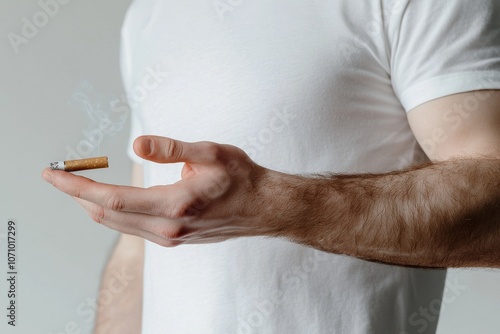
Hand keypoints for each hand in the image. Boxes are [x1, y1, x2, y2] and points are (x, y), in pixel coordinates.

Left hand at [41, 136, 280, 246]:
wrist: (263, 207)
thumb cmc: (241, 178)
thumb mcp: (211, 153)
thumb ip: (172, 149)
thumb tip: (136, 144)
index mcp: (175, 205)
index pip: (111, 199)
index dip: (77, 187)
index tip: (53, 175)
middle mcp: (168, 228)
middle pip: (107, 215)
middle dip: (77, 196)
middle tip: (58, 176)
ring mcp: (171, 238)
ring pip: (118, 225)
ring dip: (93, 206)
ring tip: (77, 186)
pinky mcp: (175, 239)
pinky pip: (133, 228)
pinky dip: (113, 214)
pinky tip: (109, 203)